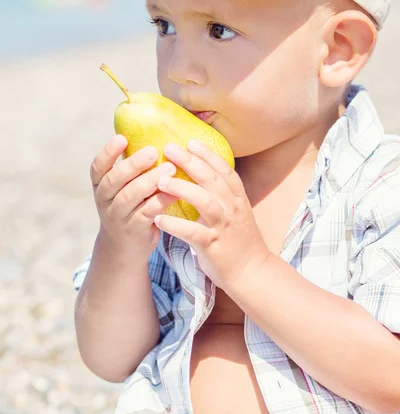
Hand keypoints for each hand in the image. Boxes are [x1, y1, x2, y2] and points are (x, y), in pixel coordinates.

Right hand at [90, 135, 178, 262]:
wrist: (123, 248)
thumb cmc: (128, 207)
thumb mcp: (121, 188)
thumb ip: (131, 168)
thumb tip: (153, 132)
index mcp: (101, 185)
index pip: (98, 167)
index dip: (108, 152)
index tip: (122, 138)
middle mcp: (105, 200)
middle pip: (114, 180)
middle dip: (133, 164)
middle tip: (153, 151)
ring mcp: (117, 216)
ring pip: (130, 196)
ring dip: (149, 181)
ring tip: (169, 168)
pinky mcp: (134, 230)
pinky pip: (146, 213)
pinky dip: (161, 201)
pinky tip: (175, 191)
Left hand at [154, 139, 270, 289]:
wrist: (252, 272)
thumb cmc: (238, 240)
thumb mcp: (236, 211)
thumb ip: (221, 194)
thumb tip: (201, 175)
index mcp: (237, 199)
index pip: (224, 170)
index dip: (208, 155)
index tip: (191, 141)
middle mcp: (232, 208)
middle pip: (212, 180)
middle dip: (190, 162)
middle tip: (169, 149)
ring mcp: (224, 226)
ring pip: (204, 202)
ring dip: (181, 189)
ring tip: (160, 181)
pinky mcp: (213, 246)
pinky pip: (193, 233)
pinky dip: (175, 226)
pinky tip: (159, 220)